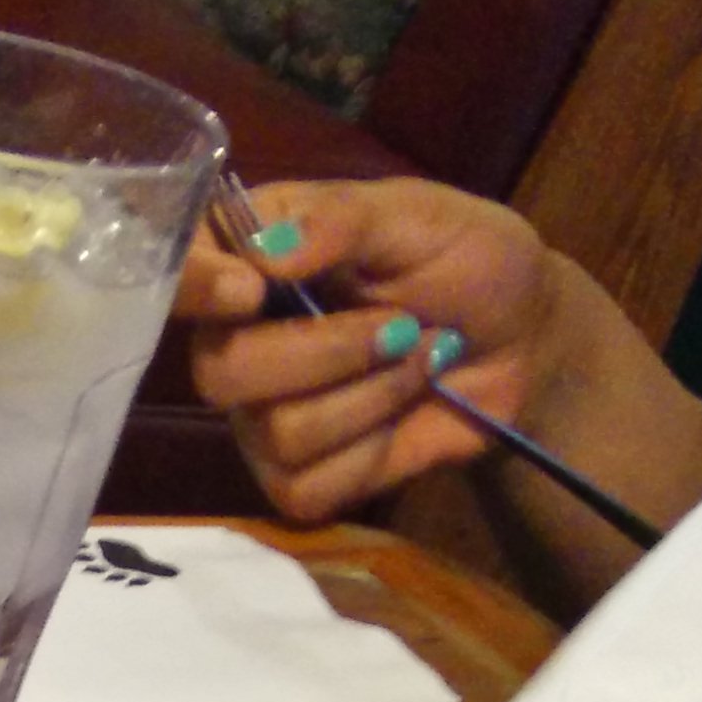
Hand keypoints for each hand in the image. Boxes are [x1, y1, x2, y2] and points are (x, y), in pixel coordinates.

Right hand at [173, 179, 560, 523]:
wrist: (523, 343)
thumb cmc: (466, 262)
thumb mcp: (419, 215)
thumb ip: (342, 220)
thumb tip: (267, 252)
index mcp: (252, 261)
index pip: (178, 274)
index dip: (196, 288)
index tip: (251, 290)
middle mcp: (238, 341)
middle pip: (224, 372)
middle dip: (328, 353)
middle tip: (402, 325)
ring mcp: (260, 418)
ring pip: (278, 432)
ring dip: (371, 396)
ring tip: (419, 361)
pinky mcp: (294, 482)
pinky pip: (306, 486)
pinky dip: (372, 452)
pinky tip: (403, 416)